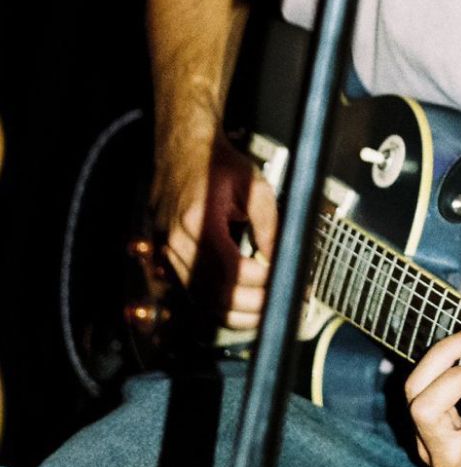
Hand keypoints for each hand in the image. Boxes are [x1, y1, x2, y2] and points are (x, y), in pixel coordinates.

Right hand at [152, 133, 277, 329]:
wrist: (183, 152)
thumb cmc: (218, 165)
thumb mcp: (254, 186)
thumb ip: (268, 223)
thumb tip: (280, 258)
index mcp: (198, 220)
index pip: (232, 269)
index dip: (261, 282)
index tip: (285, 282)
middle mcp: (178, 242)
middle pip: (216, 293)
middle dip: (253, 305)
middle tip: (281, 303)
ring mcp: (169, 253)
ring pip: (203, 301)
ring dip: (237, 314)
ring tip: (267, 311)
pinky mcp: (168, 259)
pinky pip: (194, 294)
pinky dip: (219, 307)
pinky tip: (242, 308)